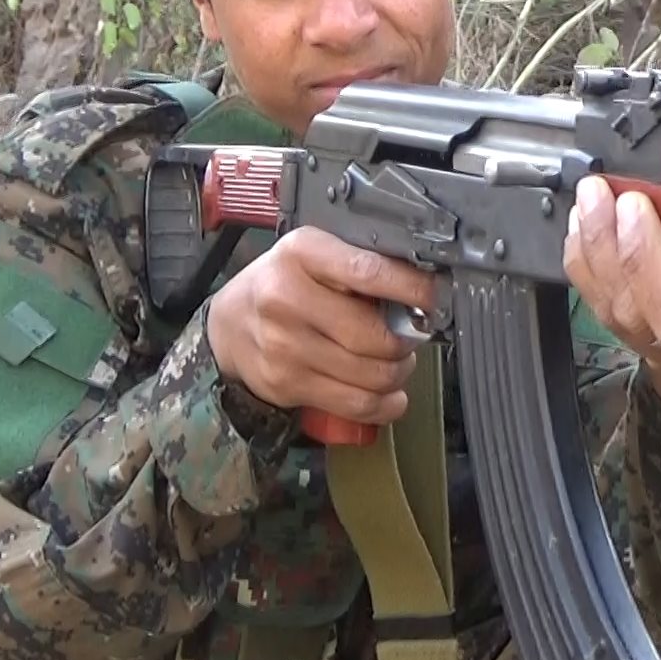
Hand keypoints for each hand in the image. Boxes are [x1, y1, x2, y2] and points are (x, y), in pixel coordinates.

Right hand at [207, 227, 437, 423]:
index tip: (433, 297)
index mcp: (301, 254)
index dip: (412, 289)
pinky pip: (354, 403)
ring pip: (370, 375)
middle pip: (373, 335)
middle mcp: (286, 298)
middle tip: (411, 336)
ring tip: (397, 362)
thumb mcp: (312, 255)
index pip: (368, 273)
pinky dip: (385, 405)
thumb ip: (357, 264)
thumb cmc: (282, 284)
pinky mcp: (286, 383)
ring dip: (398, 373)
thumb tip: (421, 288)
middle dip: (406, 341)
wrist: (227, 325)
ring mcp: (284, 346)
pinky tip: (391, 395)